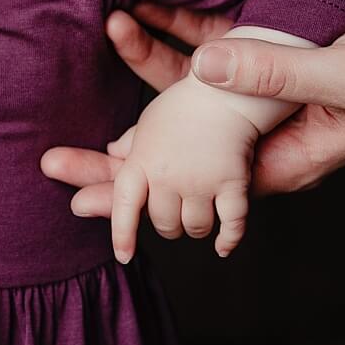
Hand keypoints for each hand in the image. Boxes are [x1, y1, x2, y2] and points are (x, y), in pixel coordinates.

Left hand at [44, 0, 344, 208]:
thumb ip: (279, 72)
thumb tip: (206, 67)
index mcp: (280, 156)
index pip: (190, 186)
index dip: (136, 193)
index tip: (78, 198)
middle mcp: (263, 132)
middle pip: (174, 153)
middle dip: (115, 158)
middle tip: (48, 161)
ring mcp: (266, 94)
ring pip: (186, 95)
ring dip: (143, 67)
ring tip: (103, 31)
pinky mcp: (275, 51)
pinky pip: (211, 48)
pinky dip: (176, 31)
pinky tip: (141, 6)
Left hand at [100, 78, 257, 262]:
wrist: (229, 89)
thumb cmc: (187, 103)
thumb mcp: (151, 119)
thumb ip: (132, 143)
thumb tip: (111, 151)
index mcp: (143, 159)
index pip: (124, 203)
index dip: (122, 232)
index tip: (124, 255)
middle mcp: (168, 174)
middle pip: (163, 223)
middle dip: (168, 224)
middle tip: (174, 213)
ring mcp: (201, 181)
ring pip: (194, 228)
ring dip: (196, 226)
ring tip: (199, 210)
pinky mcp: (233, 183)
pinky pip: (231, 225)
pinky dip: (227, 239)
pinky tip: (222, 246)